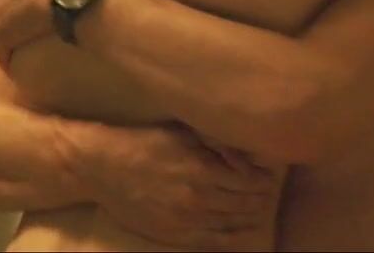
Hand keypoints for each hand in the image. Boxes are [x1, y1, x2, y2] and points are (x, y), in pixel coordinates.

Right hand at [83, 122, 280, 249]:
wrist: (105, 167)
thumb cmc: (146, 142)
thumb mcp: (184, 132)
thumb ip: (218, 144)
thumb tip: (248, 155)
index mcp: (203, 169)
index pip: (249, 181)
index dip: (263, 180)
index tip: (269, 176)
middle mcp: (198, 197)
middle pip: (244, 203)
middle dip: (259, 198)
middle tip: (266, 192)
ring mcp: (186, 219)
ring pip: (231, 222)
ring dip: (249, 215)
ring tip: (257, 208)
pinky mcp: (174, 233)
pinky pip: (213, 240)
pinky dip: (233, 237)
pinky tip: (244, 232)